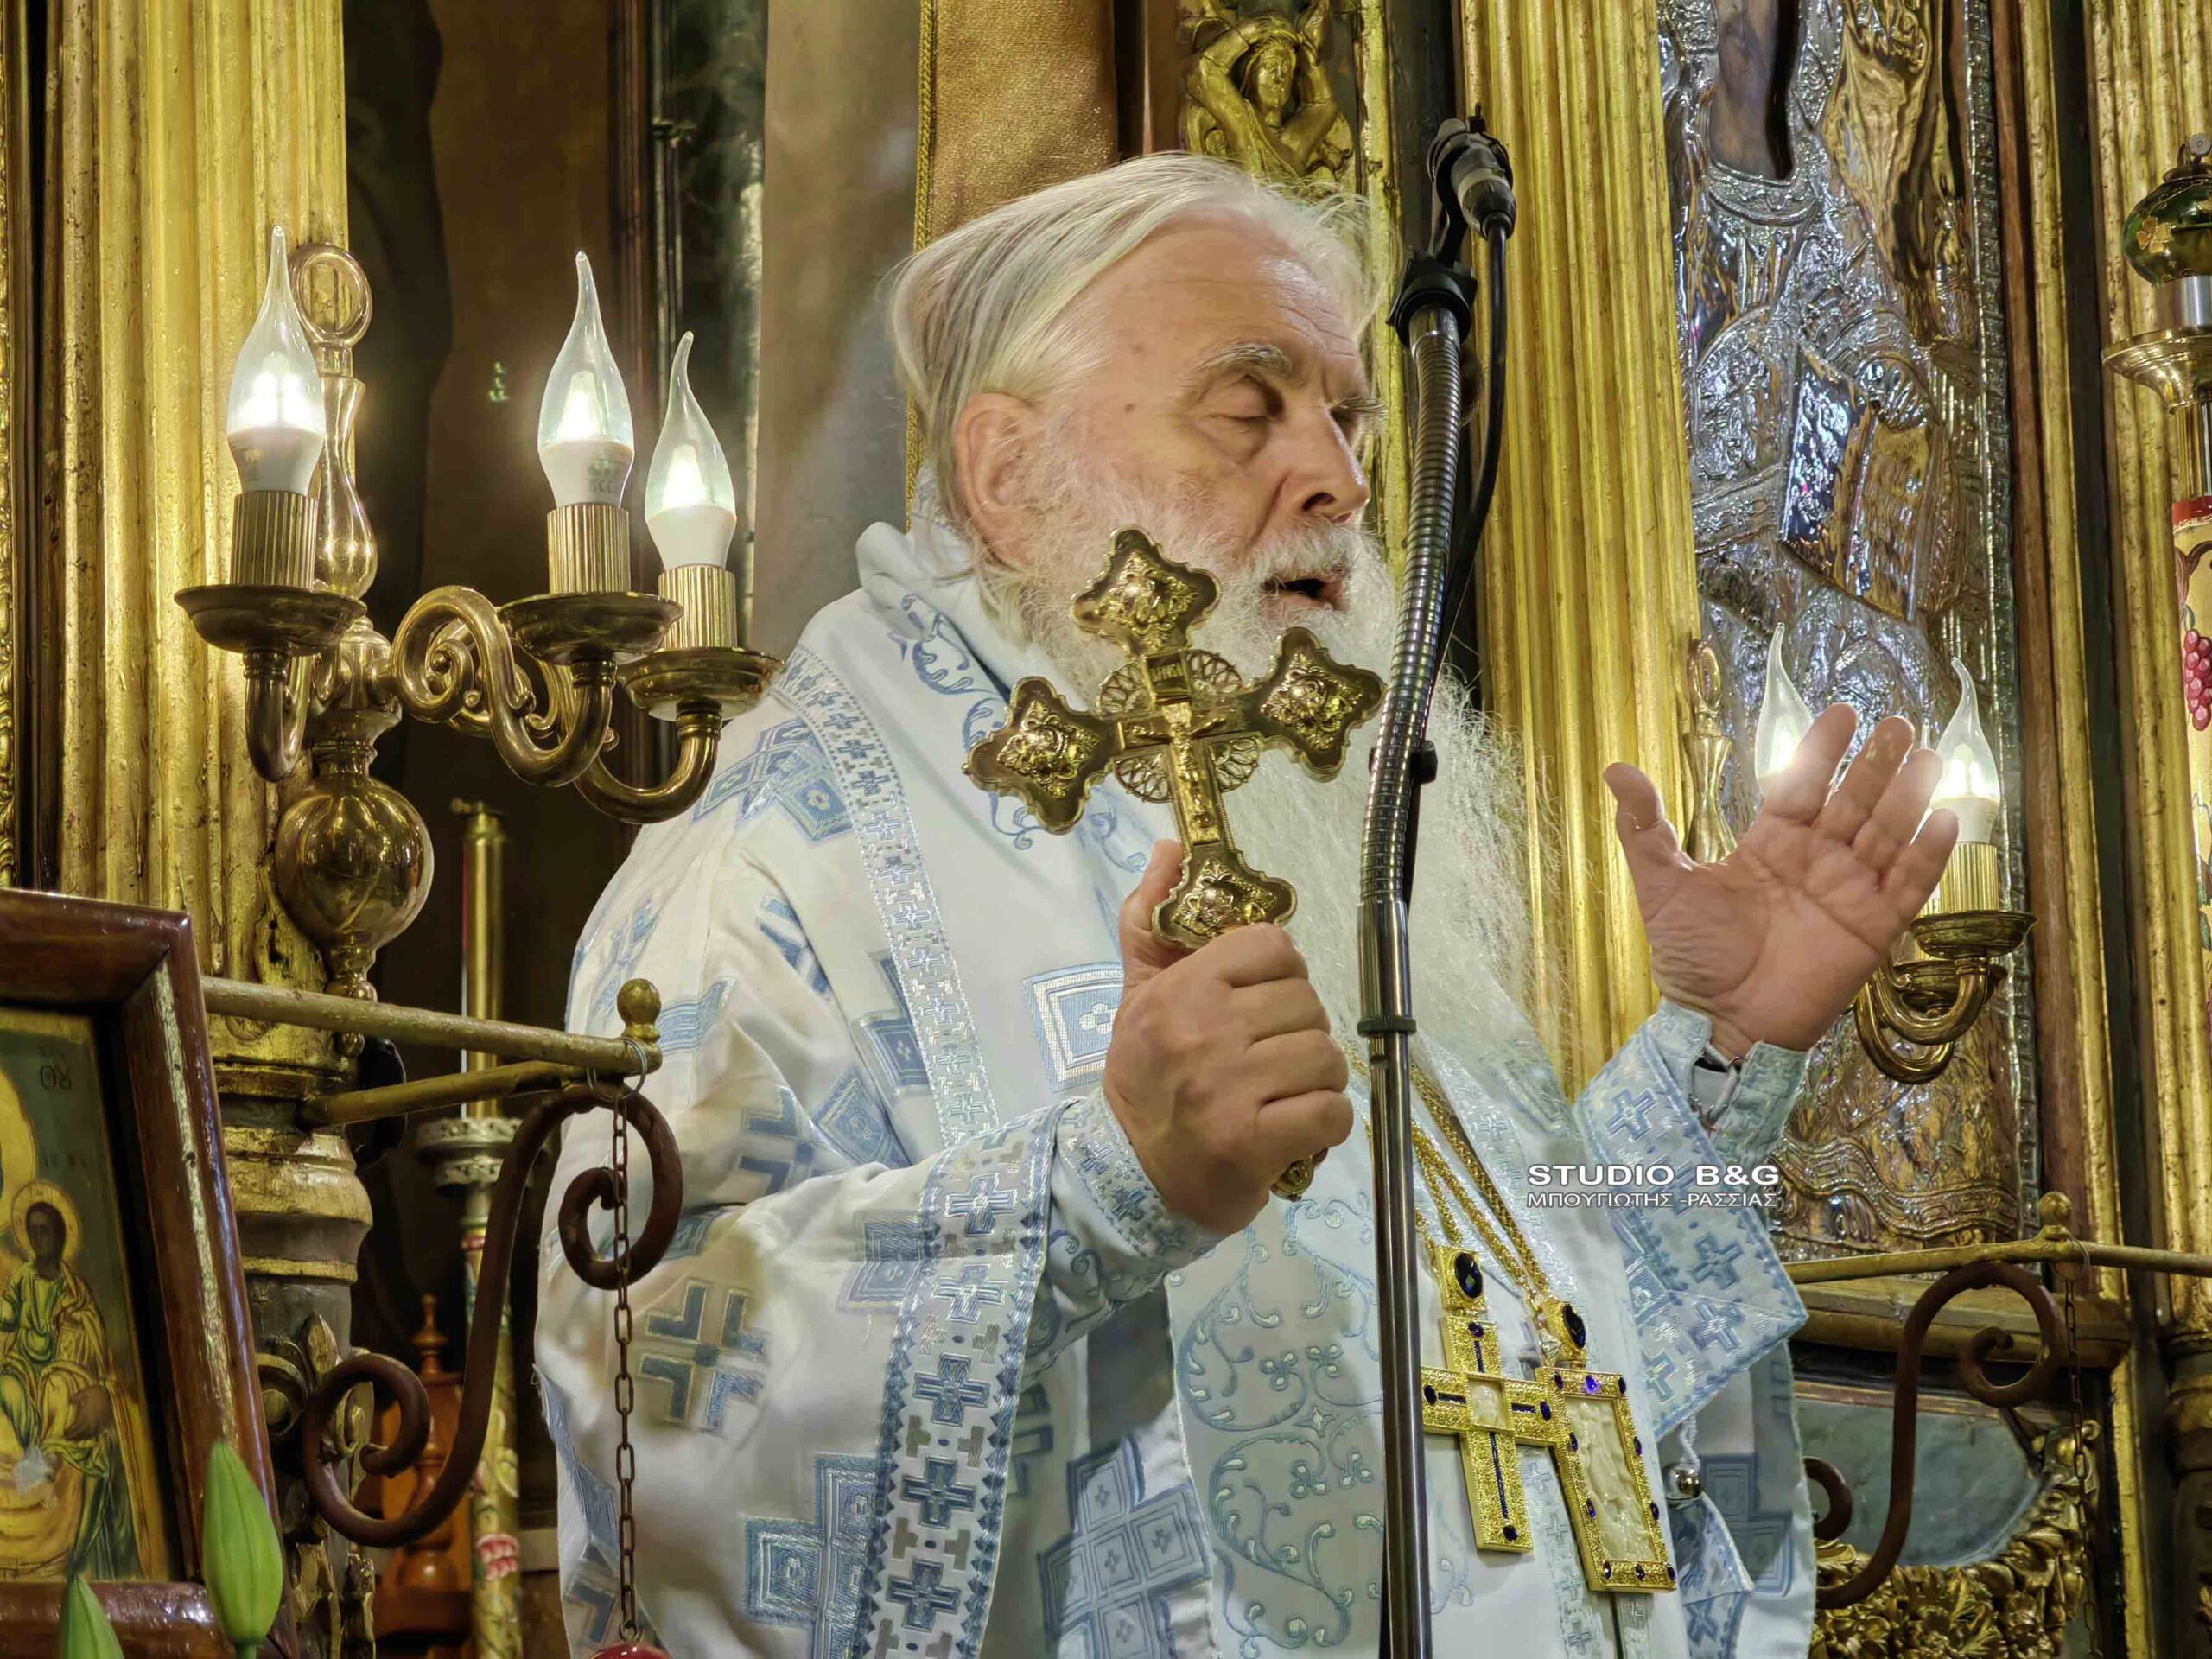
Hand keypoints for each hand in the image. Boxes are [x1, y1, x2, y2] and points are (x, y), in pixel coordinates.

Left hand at [65, 1384, 110, 1439]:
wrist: (111, 1391)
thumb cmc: (97, 1391)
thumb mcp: (85, 1392)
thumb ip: (77, 1397)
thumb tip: (71, 1400)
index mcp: (85, 1415)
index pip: (75, 1427)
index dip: (69, 1432)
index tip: (64, 1434)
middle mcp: (92, 1420)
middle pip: (83, 1433)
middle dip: (75, 1437)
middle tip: (69, 1440)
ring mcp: (100, 1421)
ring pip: (91, 1433)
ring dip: (85, 1437)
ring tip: (79, 1439)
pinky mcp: (106, 1420)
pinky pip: (100, 1429)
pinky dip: (95, 1434)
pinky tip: (92, 1434)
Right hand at [1103, 841, 1353, 1233]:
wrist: (1129, 1179)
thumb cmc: (1144, 1083)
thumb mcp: (1136, 997)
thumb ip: (1152, 922)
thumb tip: (1170, 847)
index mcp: (1181, 989)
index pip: (1272, 947)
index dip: (1279, 975)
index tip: (1261, 1005)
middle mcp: (1204, 1032)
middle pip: (1306, 1003)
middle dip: (1299, 1033)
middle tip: (1271, 1060)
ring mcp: (1229, 1088)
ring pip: (1325, 1057)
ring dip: (1316, 1081)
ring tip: (1284, 1095)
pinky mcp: (1253, 1142)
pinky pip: (1330, 1112)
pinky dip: (1325, 1124)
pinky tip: (1298, 1130)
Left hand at [1603, 704, 1957, 1056]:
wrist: (1720, 1021)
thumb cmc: (1693, 958)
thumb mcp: (1662, 886)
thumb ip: (1644, 828)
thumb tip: (1615, 768)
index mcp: (1770, 845)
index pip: (1802, 785)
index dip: (1823, 751)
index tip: (1844, 712)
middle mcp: (1815, 861)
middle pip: (1852, 801)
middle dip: (1875, 763)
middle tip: (1896, 723)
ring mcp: (1848, 891)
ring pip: (1886, 833)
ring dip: (1907, 796)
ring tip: (1925, 757)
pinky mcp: (1874, 928)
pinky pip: (1909, 886)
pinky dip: (1928, 854)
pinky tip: (1944, 819)